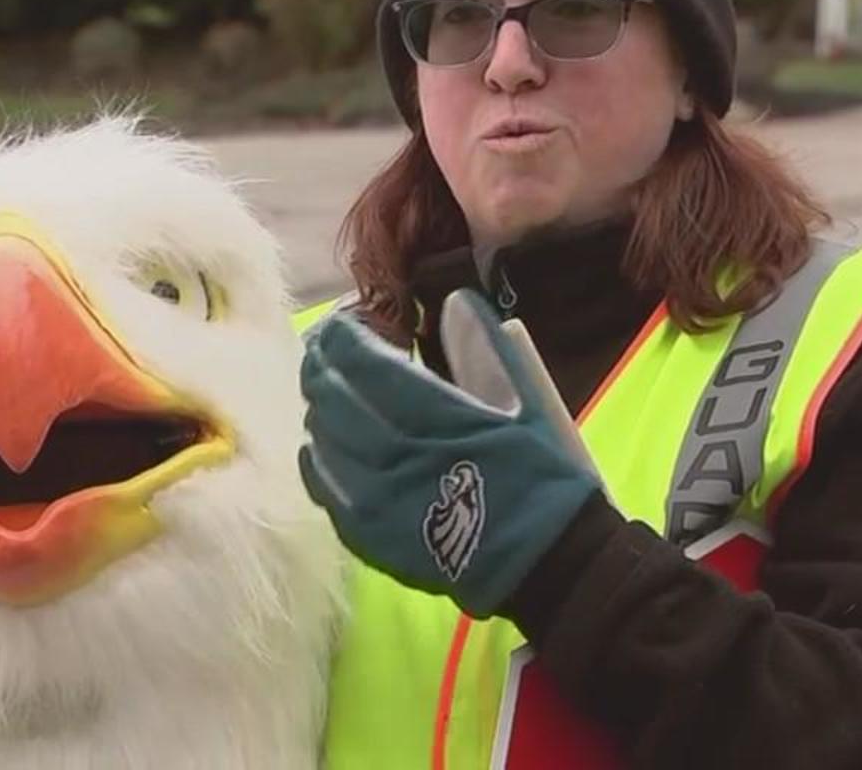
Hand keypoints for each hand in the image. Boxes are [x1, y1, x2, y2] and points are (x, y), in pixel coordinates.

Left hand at [298, 290, 600, 617]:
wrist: (545, 559)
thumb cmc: (541, 474)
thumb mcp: (527, 400)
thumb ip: (485, 348)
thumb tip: (455, 302)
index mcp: (432, 414)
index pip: (361, 360)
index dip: (343, 333)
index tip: (346, 319)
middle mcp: (391, 454)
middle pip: (331, 394)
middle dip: (322, 362)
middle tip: (326, 346)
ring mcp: (374, 499)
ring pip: (320, 438)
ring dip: (317, 406)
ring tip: (324, 388)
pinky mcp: (369, 536)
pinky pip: (323, 487)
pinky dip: (316, 457)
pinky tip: (320, 443)